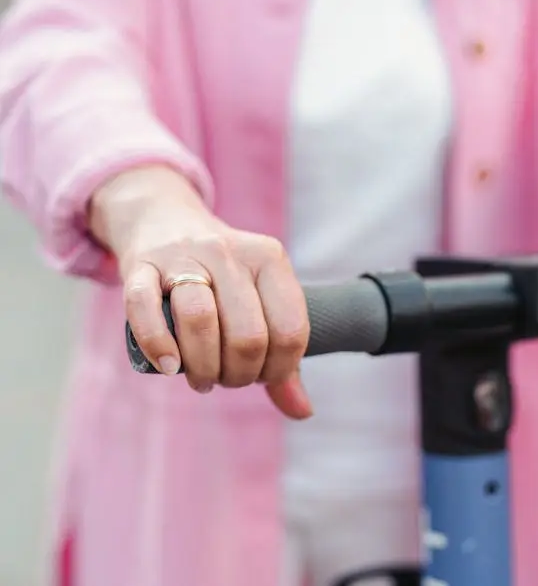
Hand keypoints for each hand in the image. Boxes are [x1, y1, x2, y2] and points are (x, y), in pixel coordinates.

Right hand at [90, 166, 312, 418]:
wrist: (164, 221)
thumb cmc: (223, 277)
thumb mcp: (261, 300)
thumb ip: (283, 354)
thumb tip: (302, 411)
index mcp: (270, 259)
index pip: (290, 331)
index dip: (277, 370)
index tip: (261, 376)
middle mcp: (230, 252)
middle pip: (247, 334)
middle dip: (238, 374)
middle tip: (226, 379)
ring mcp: (183, 256)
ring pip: (199, 319)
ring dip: (203, 367)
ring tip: (201, 379)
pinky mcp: (140, 265)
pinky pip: (144, 307)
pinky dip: (158, 344)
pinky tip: (169, 367)